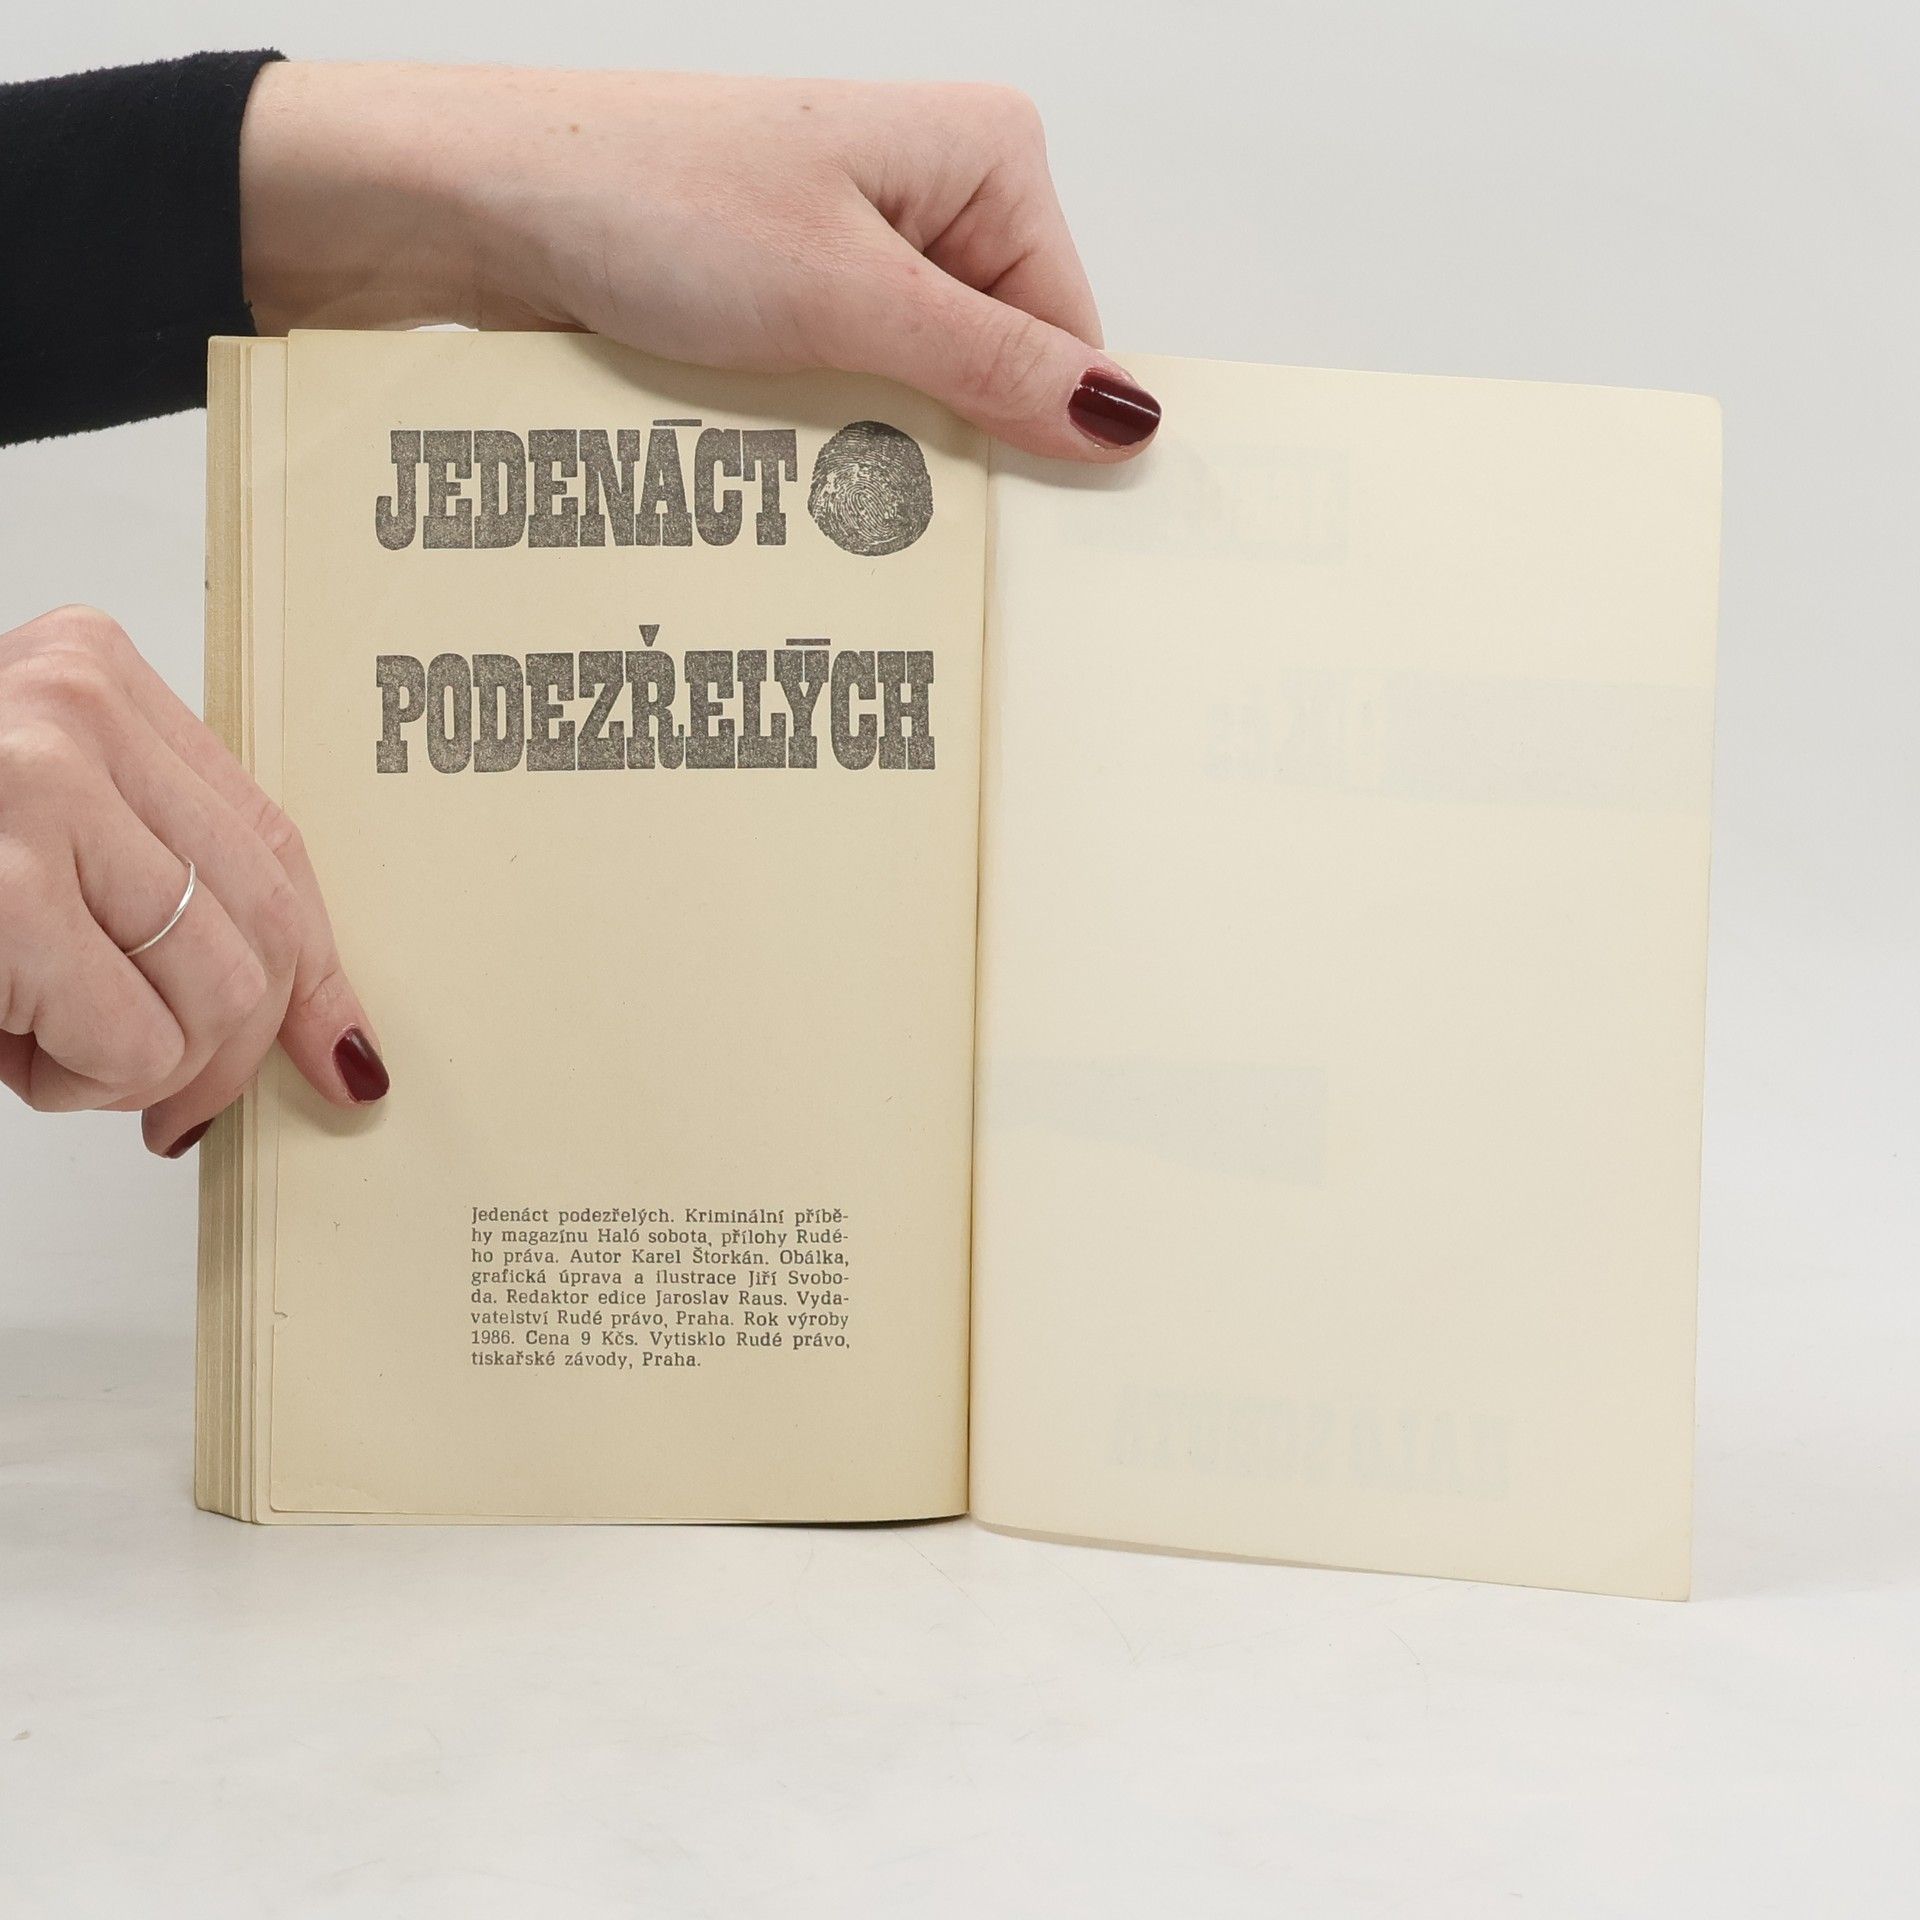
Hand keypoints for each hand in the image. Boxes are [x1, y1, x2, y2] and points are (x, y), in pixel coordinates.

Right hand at [0, 605, 385, 1152]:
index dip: (318, 962)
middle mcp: (70, 710)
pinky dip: (80, 1081)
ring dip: (137, 1065)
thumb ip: (146, 870)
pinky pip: (131, 1040)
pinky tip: (6, 1043)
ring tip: (41, 1043)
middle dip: (231, 1047)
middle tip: (169, 1098)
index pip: (270, 839)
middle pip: (265, 924)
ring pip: (216, 992)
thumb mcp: (30, 828)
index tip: (337, 1043)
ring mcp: (31, 786)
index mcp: (91, 678)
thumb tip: (302, 1006)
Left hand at [238, 65, 1160, 458]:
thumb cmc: (647, 199)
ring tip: (817, 458)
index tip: (1002, 517)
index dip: (1040, 432)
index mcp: (983, 151)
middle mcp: (934, 188)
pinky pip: (857, 387)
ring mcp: (862, 242)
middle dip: (950, 440)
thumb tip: (1121, 420)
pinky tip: (787, 454)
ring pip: (923, 388)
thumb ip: (993, 367)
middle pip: (1001, 366)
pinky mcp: (799, 292)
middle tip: (891, 494)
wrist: (476, 200)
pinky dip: (830, 433)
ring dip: (880, 446)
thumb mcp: (848, 298)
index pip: (1070, 334)